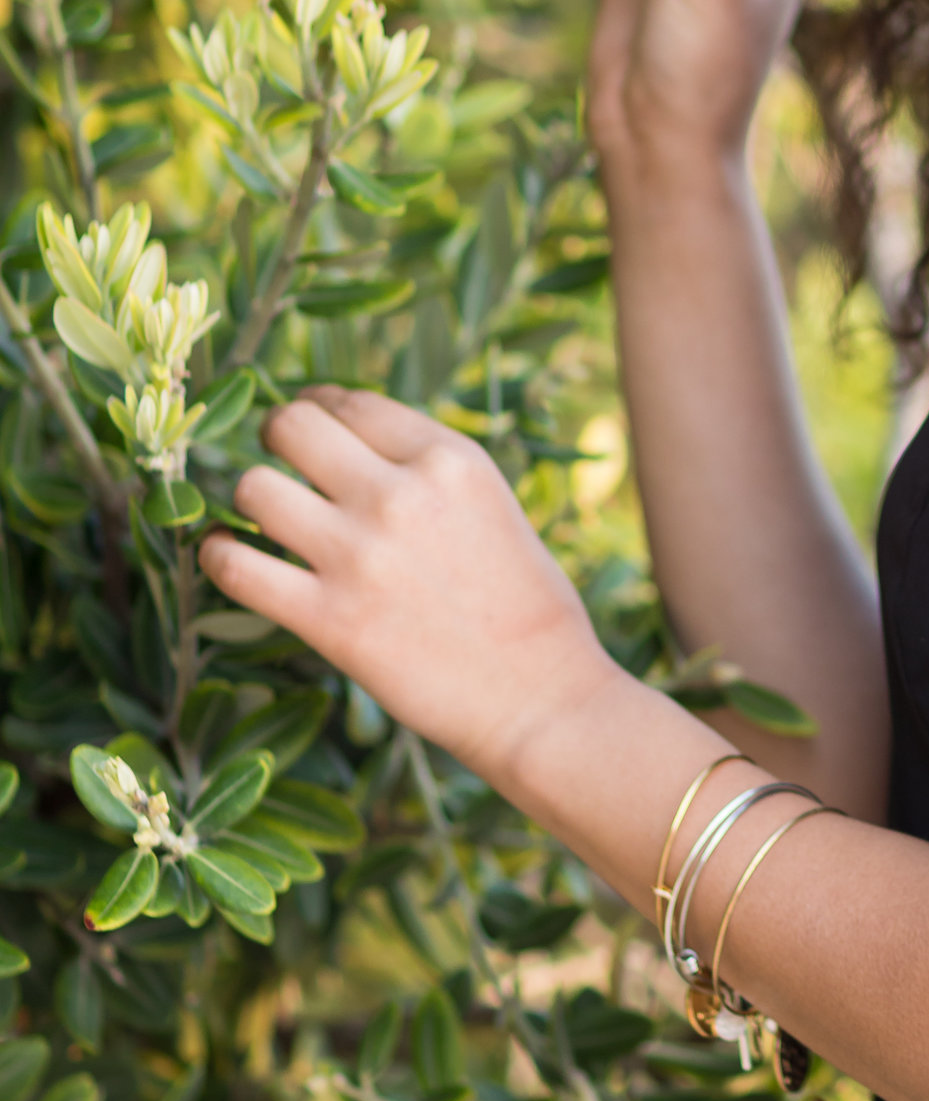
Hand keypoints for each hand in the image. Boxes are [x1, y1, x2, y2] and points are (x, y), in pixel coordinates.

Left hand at [199, 390, 615, 797]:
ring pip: (254, 488)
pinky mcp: (328, 619)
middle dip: (276, 437)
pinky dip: (217, 556)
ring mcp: (359, 556)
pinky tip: (223, 554)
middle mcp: (400, 495)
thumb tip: (354, 452)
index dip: (317, 406)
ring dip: (250, 498)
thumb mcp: (492, 505)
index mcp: (449, 460)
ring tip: (259, 518)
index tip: (305, 420)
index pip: (353, 403)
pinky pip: (236, 567)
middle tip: (277, 460)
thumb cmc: (530, 607)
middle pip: (294, 427)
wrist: (541, 697)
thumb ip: (428, 472)